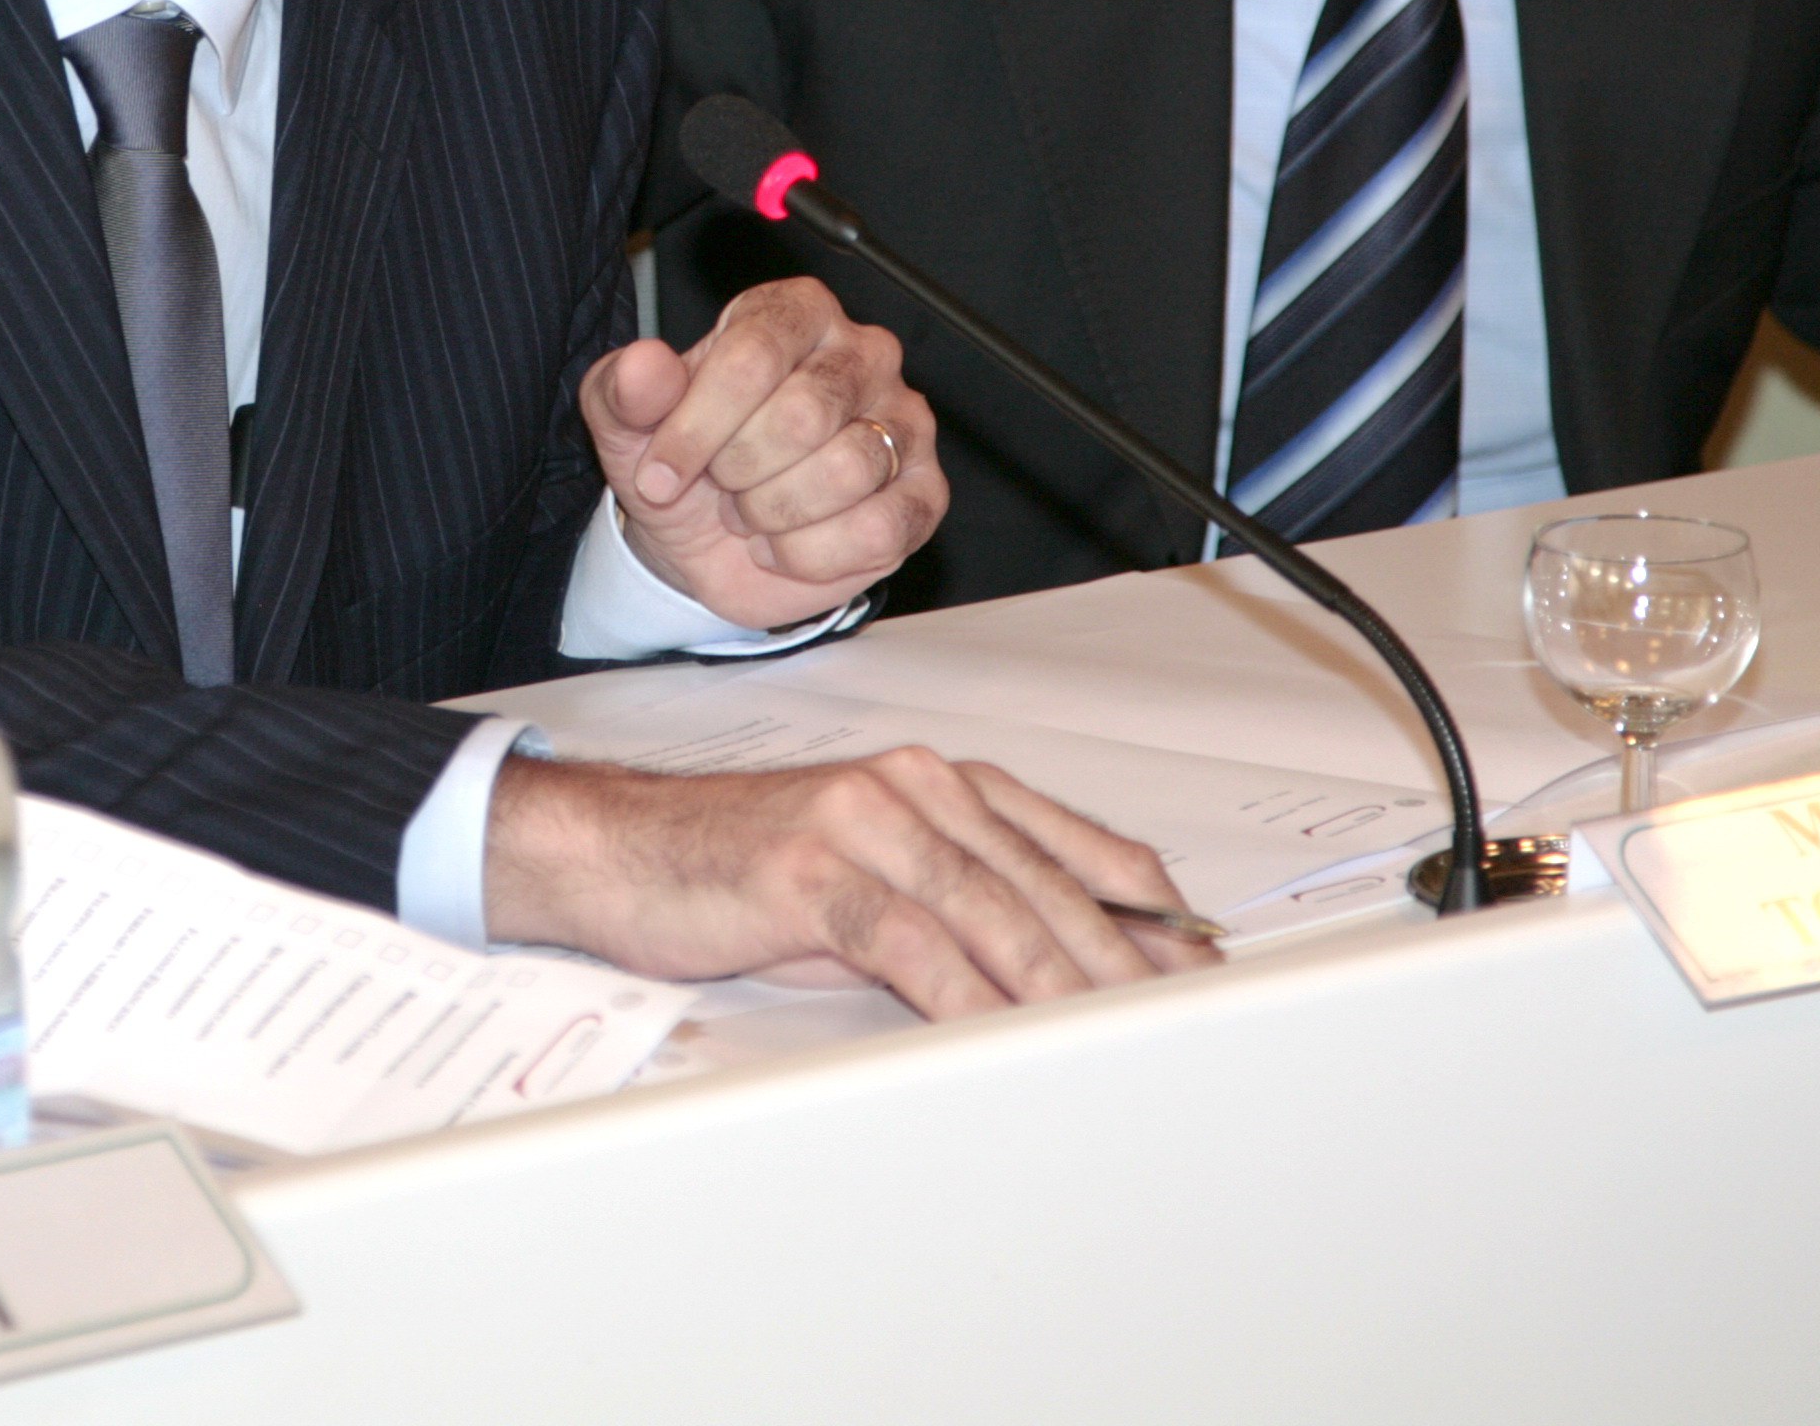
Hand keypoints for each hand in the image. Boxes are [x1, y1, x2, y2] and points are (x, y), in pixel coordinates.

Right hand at [483, 750, 1219, 1017]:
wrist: (621, 849)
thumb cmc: (742, 869)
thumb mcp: (872, 877)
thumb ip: (964, 906)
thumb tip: (1065, 965)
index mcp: (939, 784)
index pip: (1072, 846)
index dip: (1142, 908)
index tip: (1198, 962)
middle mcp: (915, 789)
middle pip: (1045, 884)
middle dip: (1121, 959)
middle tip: (1177, 1016)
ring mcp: (866, 823)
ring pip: (993, 909)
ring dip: (1060, 982)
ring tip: (1111, 1034)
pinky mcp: (817, 870)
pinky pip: (915, 942)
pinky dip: (969, 996)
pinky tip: (1002, 1033)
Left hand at [579, 278, 946, 631]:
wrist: (707, 541)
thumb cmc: (682, 462)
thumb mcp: (628, 425)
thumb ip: (626, 389)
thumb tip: (644, 366)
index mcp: (794, 312)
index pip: (754, 354)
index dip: (698, 426)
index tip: (658, 473)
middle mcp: (863, 354)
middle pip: (804, 414)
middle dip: (739, 471)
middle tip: (720, 485)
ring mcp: (904, 422)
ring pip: (846, 471)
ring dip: (773, 512)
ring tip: (753, 509)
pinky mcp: (925, 493)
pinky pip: (878, 529)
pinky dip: (810, 555)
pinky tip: (785, 544)